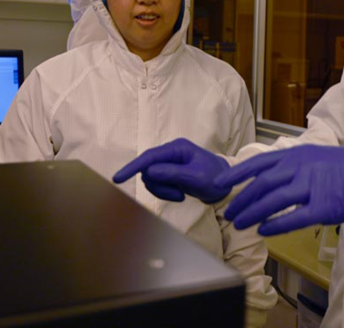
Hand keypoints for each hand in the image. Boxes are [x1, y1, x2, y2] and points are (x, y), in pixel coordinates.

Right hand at [113, 138, 230, 202]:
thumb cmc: (216, 178)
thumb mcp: (196, 177)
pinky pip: (157, 185)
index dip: (132, 167)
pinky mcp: (169, 173)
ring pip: (151, 179)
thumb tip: (149, 172)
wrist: (226, 186)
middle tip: (177, 194)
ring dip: (163, 191)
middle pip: (148, 170)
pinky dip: (165, 193)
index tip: (118, 179)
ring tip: (181, 194)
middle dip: (159, 185)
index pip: (149, 157)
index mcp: (177, 148)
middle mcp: (171, 153)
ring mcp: (169, 163)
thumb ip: (173, 173)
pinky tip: (180, 194)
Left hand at [215, 145, 343, 235]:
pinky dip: (275, 225)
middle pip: (262, 184)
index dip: (236, 174)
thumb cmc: (343, 168)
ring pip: (273, 201)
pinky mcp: (324, 206)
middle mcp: (301, 167)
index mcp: (296, 154)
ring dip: (252, 213)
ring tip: (240, 224)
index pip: (259, 163)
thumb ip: (290, 165)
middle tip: (229, 213)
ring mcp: (312, 186)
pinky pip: (293, 218)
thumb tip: (264, 180)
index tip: (219, 184)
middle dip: (241, 200)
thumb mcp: (313, 157)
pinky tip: (263, 231)